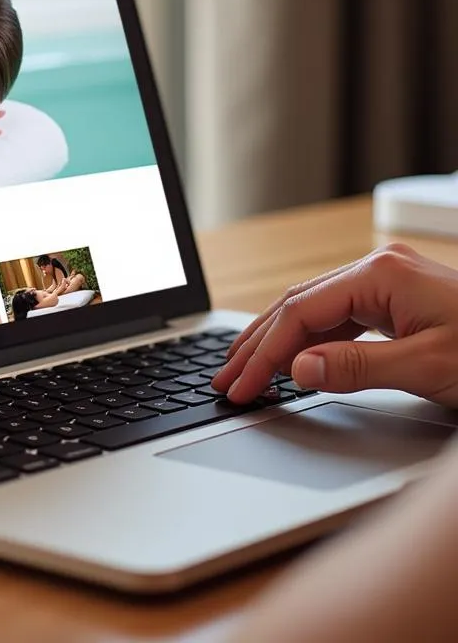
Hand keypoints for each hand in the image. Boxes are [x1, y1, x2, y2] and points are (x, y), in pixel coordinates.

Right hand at [211, 243, 457, 405]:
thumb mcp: (428, 368)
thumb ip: (356, 367)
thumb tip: (297, 369)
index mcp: (380, 274)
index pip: (301, 312)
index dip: (265, 352)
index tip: (242, 385)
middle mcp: (377, 269)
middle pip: (297, 304)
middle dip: (258, 344)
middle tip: (226, 379)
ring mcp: (385, 282)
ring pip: (312, 309)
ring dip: (277, 342)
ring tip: (246, 371)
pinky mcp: (394, 299)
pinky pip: (336, 317)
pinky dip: (308, 341)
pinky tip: (293, 360)